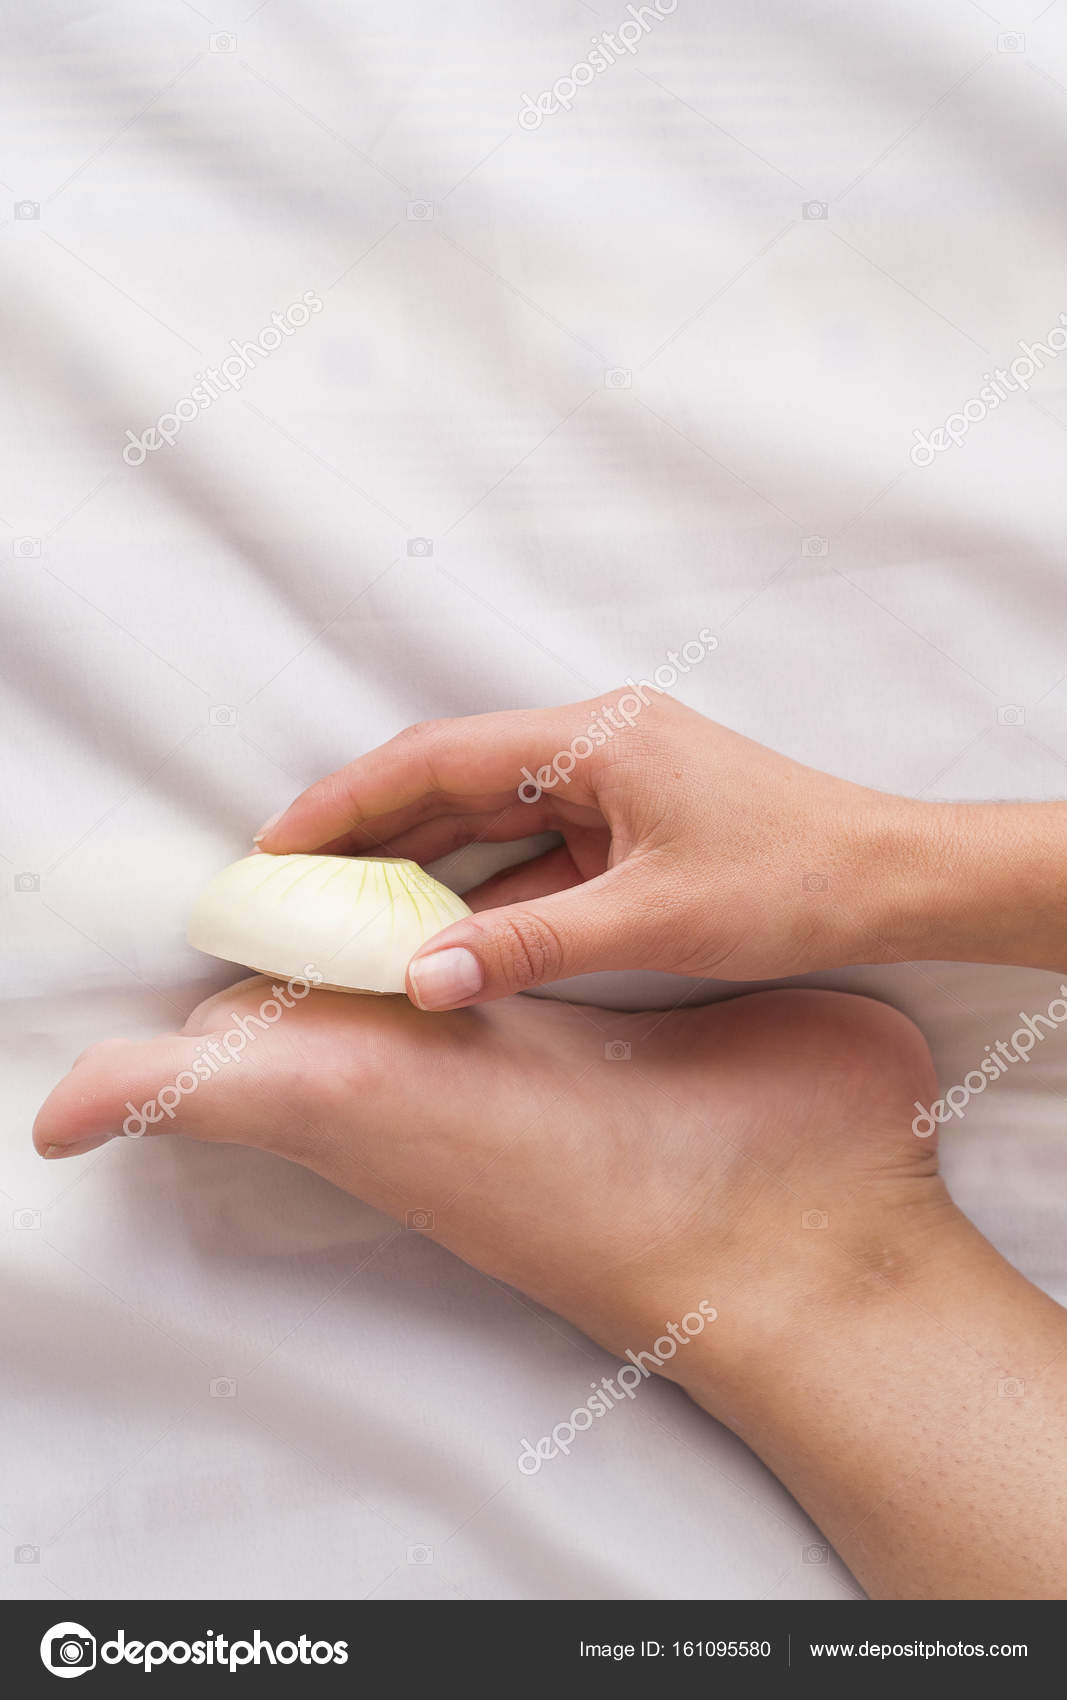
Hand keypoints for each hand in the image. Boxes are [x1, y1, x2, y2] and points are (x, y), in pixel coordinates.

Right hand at [256, 690, 918, 1007]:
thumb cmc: (793, 880)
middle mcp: (596, 746)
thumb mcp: (649, 921)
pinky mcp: (634, 825)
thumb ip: (525, 948)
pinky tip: (445, 934)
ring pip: (492, 817)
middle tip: (299, 885)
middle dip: (374, 832)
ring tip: (351, 913)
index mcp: (593, 740)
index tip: (283, 845)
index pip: (437, 758)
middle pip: (454, 780)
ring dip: (426, 862)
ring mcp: (615, 784)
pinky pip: (537, 851)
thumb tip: (420, 980)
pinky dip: (488, 889)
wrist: (895, 882)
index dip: (350, 801)